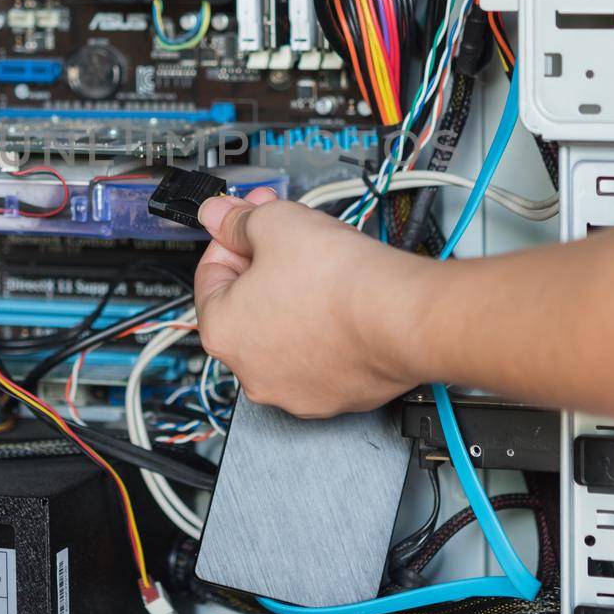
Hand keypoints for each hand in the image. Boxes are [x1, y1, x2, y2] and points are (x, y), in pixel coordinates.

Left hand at [193, 188, 427, 416]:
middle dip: (265, 265)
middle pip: (247, 306)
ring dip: (295, 299)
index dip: (232, 239)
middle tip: (289, 237)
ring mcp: (295, 391)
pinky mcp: (335, 398)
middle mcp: (251, 372)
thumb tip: (218, 215)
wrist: (403, 316)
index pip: (210, 275)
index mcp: (222, 331)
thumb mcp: (274, 223)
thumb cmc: (339, 280)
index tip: (250, 224)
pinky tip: (343, 303)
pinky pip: (320, 357)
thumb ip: (237, 220)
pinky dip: (326, 331)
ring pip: (284, 334)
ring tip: (323, 269)